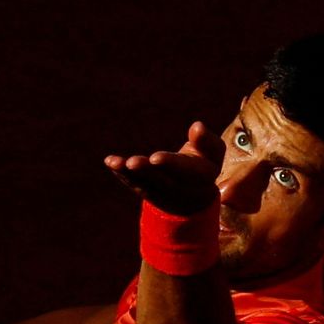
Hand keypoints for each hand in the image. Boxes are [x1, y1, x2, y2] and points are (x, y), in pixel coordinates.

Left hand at [104, 121, 225, 214]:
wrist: (194, 197)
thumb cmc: (203, 163)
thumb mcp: (212, 152)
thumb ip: (206, 141)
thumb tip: (197, 126)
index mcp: (202, 177)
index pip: (187, 172)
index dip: (171, 165)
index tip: (155, 157)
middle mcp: (182, 190)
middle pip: (163, 181)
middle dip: (147, 172)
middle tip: (132, 162)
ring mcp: (163, 195)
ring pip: (146, 185)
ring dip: (131, 174)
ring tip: (118, 162)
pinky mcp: (148, 193)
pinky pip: (134, 184)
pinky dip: (122, 174)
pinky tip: (110, 161)